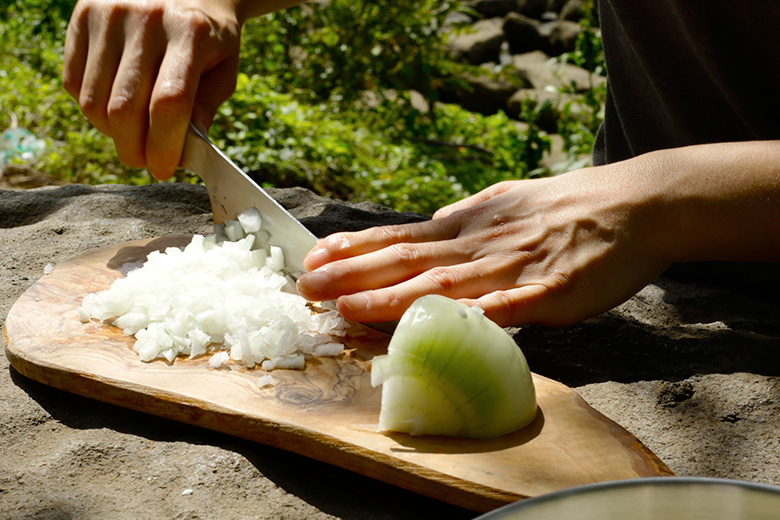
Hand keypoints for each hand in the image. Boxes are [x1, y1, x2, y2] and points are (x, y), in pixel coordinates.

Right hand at [63, 0, 242, 179]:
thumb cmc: (209, 38)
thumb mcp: (223, 70)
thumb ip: (204, 109)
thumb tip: (181, 152)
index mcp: (191, 33)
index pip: (168, 103)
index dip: (163, 146)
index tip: (163, 169)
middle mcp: (147, 19)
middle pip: (123, 109)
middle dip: (133, 150)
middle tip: (145, 161)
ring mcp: (109, 13)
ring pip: (93, 102)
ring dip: (111, 133)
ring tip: (132, 133)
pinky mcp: (83, 15)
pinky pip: (73, 82)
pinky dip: (91, 108)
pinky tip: (114, 106)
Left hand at [297, 165, 668, 326]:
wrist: (635, 204)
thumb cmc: (567, 208)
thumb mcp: (505, 203)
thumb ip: (463, 225)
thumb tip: (421, 234)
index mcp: (471, 224)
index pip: (402, 237)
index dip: (355, 249)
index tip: (314, 256)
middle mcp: (482, 243)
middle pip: (408, 260)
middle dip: (353, 275)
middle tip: (305, 286)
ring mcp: (515, 267)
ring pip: (444, 285)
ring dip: (390, 298)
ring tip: (343, 308)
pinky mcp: (554, 291)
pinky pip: (509, 308)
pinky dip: (472, 318)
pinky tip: (437, 327)